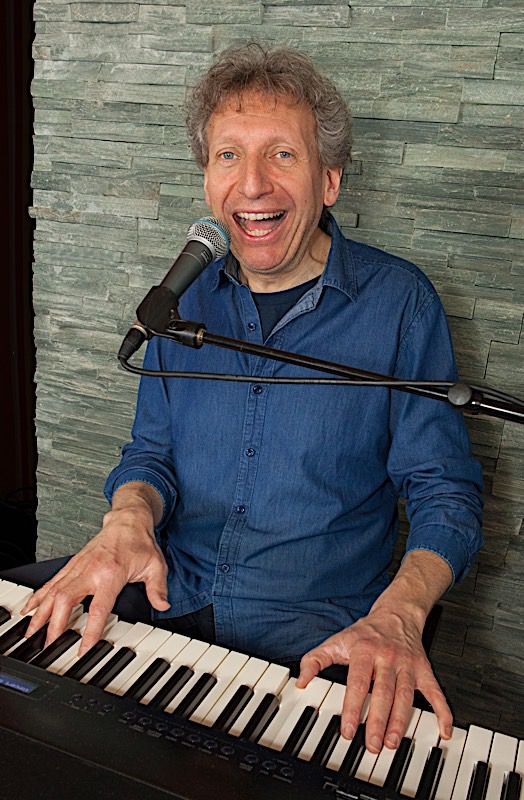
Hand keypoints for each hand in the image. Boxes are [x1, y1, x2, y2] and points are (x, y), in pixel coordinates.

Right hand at [21, 502, 169, 654]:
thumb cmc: (140, 543)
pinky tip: (30, 609)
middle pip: (66, 600)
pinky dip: (39, 596)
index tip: (82, 649)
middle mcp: (90, 570)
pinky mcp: (73, 564)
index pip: (98, 608)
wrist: (128, 520)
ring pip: (54, 591)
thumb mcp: (156, 566)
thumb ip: (158, 588)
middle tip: (48, 645)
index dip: (89, 631)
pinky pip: (52, 582)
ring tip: (31, 632)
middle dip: (55, 625)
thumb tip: (163, 606)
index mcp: (111, 574)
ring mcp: (79, 566)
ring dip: (41, 613)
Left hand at [296, 607, 452, 753]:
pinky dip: (442, 711)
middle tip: (373, 745)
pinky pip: (435, 692)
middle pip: (383, 693)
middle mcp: (388, 658)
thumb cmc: (365, 632)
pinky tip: (442, 730)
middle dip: (378, 720)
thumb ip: (315, 660)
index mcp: (365, 651)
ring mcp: (408, 665)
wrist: (397, 614)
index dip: (353, 707)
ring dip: (400, 720)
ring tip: (393, 742)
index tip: (348, 730)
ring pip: (406, 695)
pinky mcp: (424, 670)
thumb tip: (301, 680)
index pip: (358, 682)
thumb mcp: (336, 641)